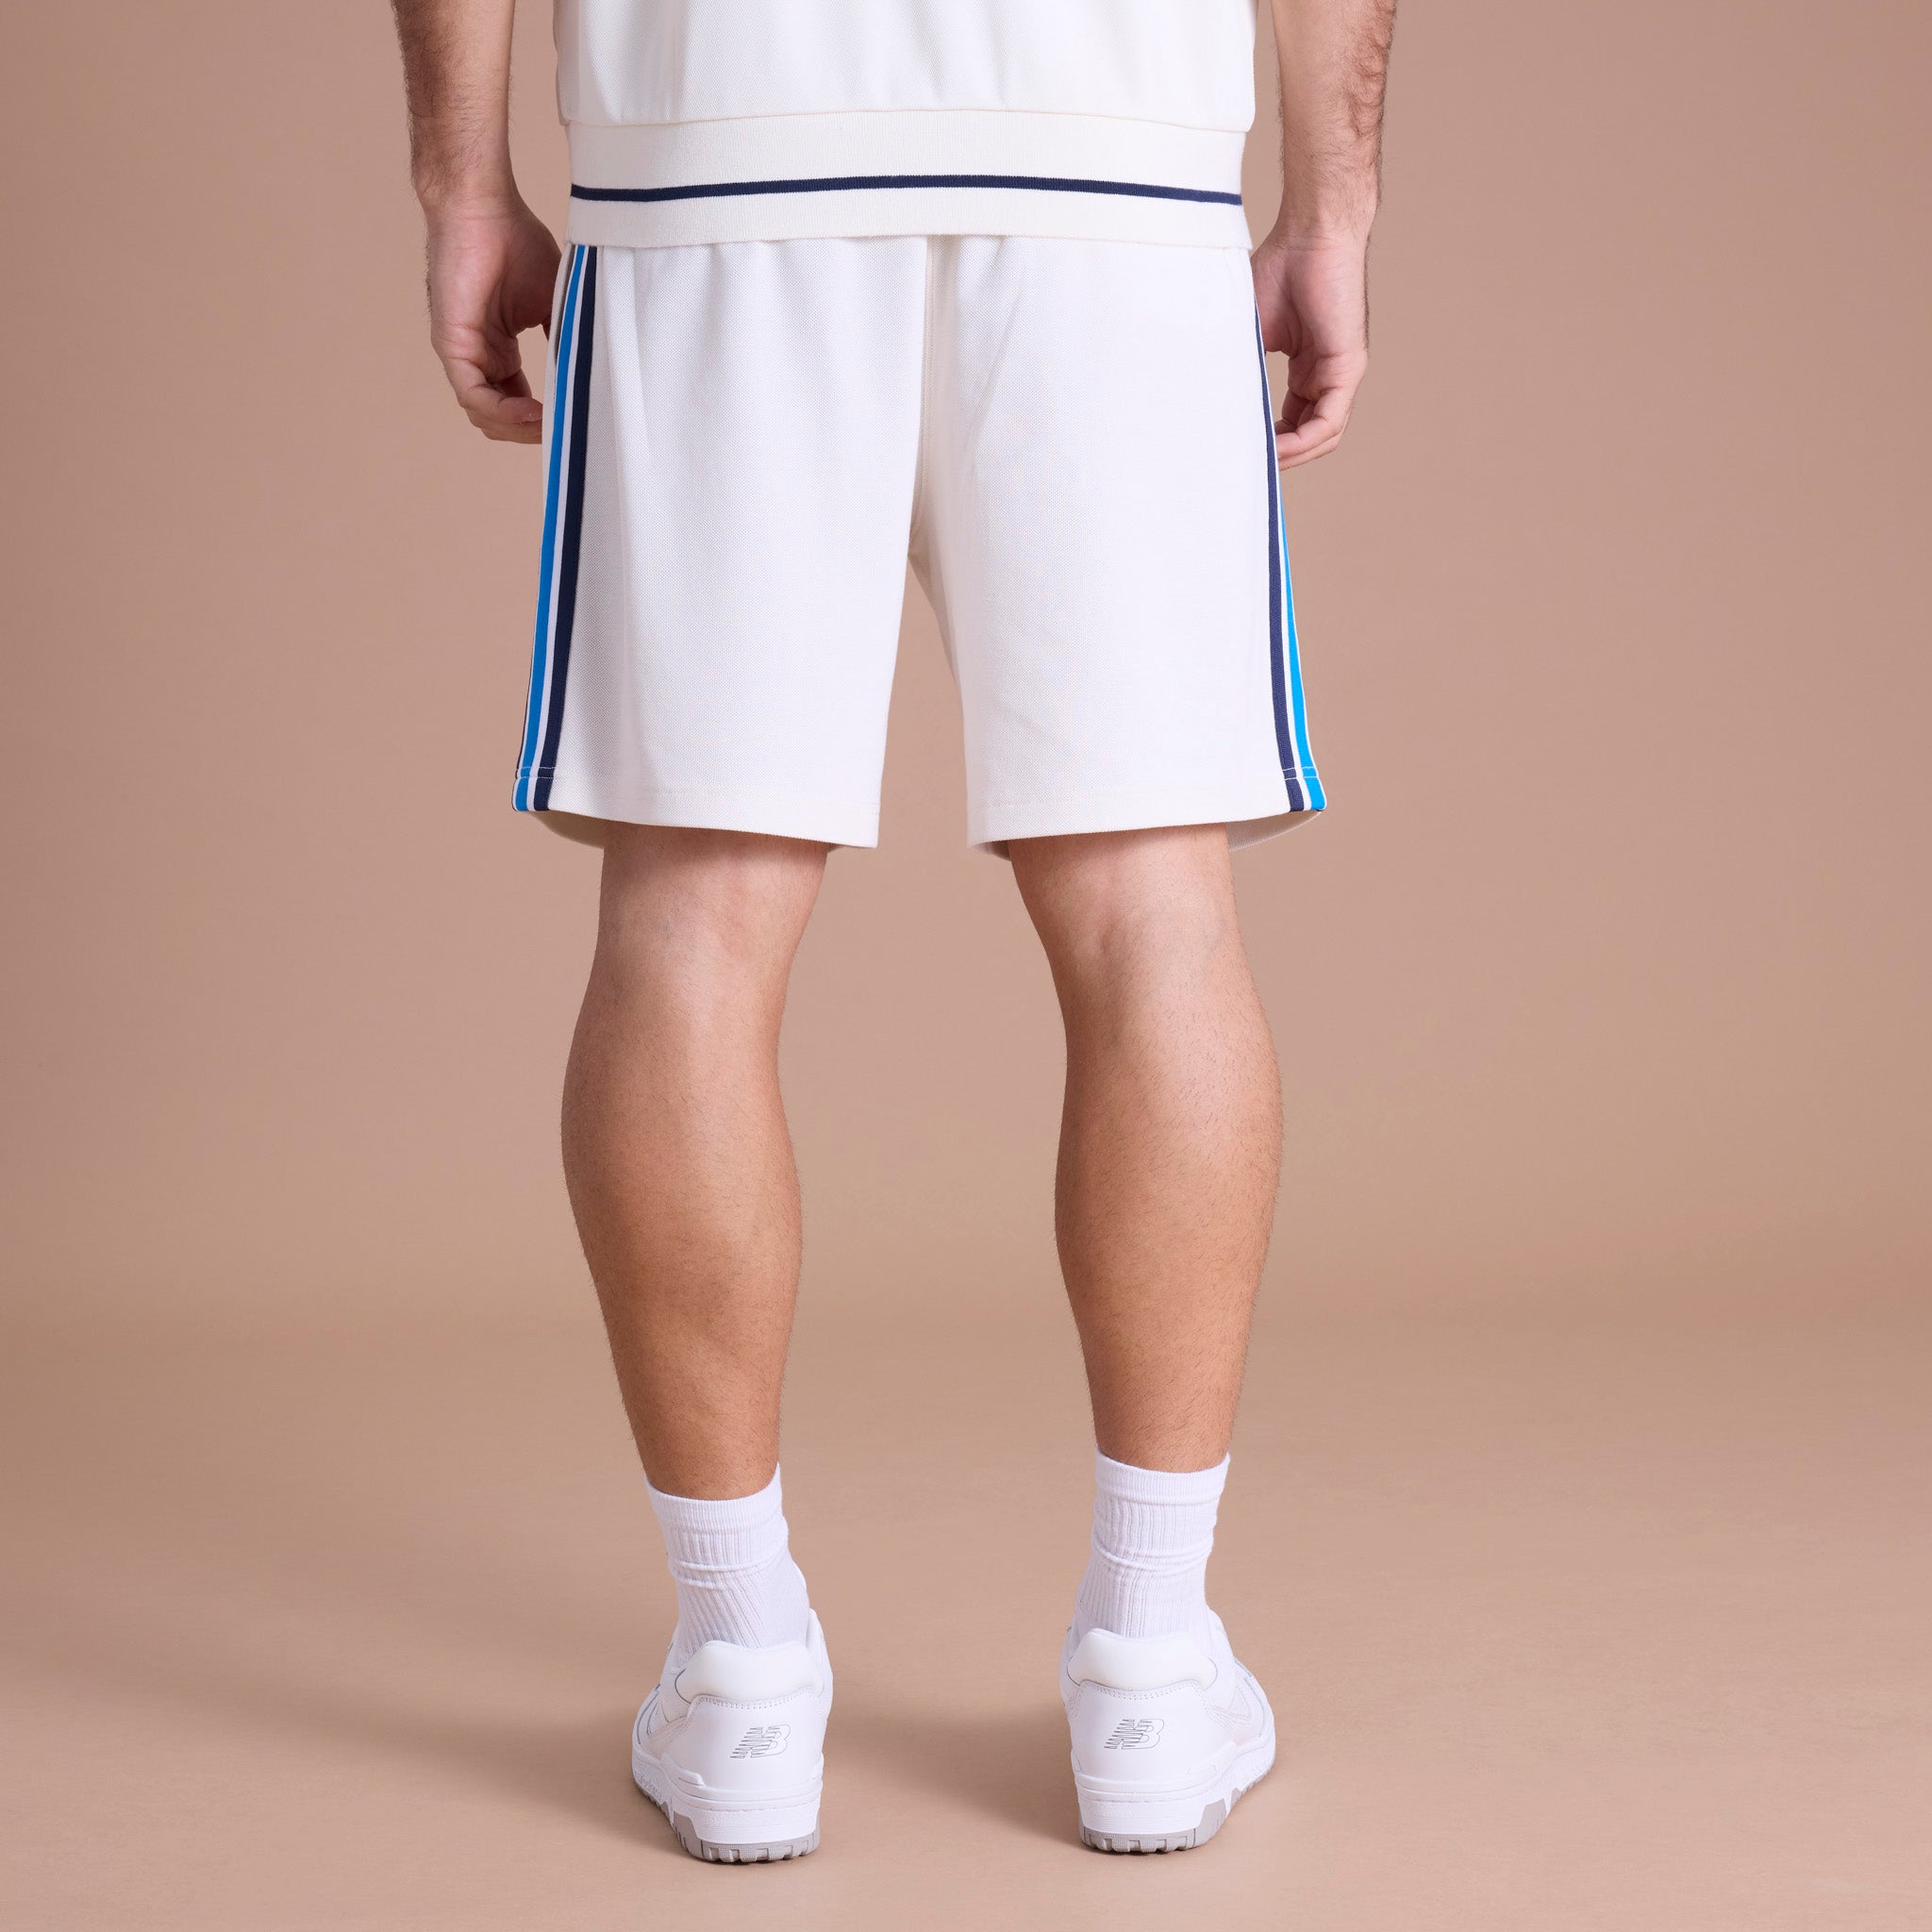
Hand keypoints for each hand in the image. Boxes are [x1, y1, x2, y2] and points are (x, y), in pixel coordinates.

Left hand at [424, 199, 561, 443]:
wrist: (484, 207)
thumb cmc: (515, 241)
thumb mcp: (554, 302)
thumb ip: (565, 340)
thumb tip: (592, 373)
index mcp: (498, 349)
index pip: (517, 403)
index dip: (543, 421)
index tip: (572, 423)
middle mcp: (478, 355)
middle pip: (499, 419)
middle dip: (532, 433)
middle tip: (564, 432)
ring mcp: (462, 352)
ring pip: (485, 416)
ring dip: (520, 429)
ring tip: (551, 424)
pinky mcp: (451, 344)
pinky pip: (475, 396)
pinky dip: (505, 412)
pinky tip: (533, 412)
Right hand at [1250, 231, 1369, 468]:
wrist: (1308, 234)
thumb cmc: (1278, 270)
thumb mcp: (1249, 333)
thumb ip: (1240, 370)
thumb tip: (1208, 406)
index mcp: (1308, 369)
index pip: (1292, 423)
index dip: (1267, 444)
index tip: (1236, 453)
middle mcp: (1326, 375)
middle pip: (1307, 437)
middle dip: (1278, 458)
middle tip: (1243, 468)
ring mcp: (1340, 374)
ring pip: (1320, 438)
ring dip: (1290, 457)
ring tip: (1257, 465)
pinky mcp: (1348, 368)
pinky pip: (1329, 423)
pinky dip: (1303, 443)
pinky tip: (1276, 451)